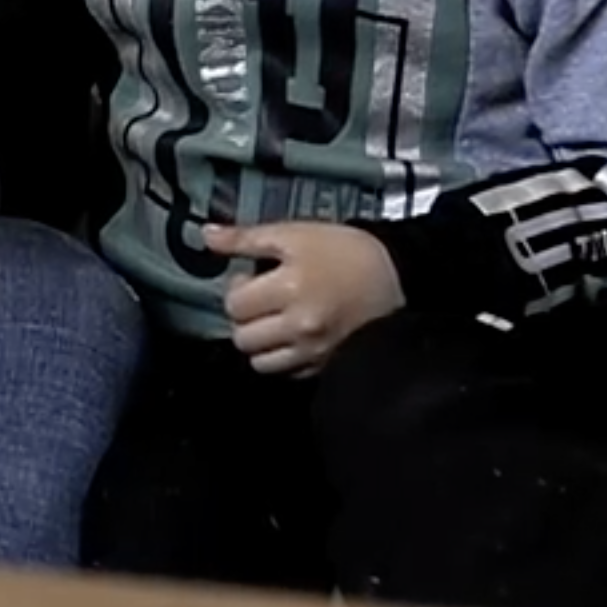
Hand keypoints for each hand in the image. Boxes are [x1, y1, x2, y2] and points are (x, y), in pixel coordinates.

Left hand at [209, 221, 406, 377]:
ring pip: (260, 362)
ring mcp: (313, 351)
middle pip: (242, 338)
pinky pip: (287, 373)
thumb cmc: (347, 252)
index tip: (251, 280)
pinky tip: (295, 337)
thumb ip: (247, 238)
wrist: (399, 277)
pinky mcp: (326, 365)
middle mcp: (299, 325)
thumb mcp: (296, 234)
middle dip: (246, 319)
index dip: (238, 290)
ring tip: (276, 322)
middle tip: (262, 302)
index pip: (234, 305)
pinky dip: (284, 358)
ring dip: (261, 343)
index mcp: (289, 287)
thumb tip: (206, 236)